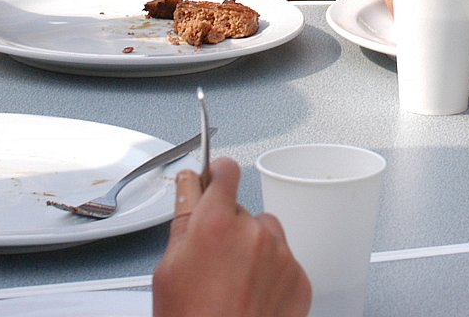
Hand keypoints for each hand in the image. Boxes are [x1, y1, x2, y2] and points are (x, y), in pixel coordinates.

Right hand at [153, 158, 309, 316]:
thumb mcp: (168, 268)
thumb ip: (183, 218)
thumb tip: (189, 185)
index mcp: (217, 223)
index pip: (226, 172)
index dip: (217, 175)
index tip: (214, 178)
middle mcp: (255, 232)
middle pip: (244, 211)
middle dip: (230, 227)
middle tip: (213, 261)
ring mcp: (282, 255)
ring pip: (267, 235)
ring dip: (254, 248)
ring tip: (233, 283)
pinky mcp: (300, 277)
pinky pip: (285, 261)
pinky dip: (271, 273)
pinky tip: (251, 296)